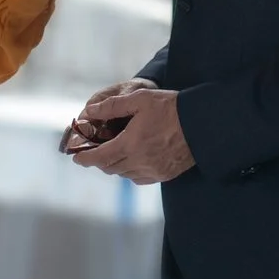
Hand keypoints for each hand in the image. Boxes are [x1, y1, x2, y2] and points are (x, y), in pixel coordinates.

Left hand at [71, 86, 193, 185]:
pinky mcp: (164, 175)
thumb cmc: (171, 108)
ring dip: (115, 165)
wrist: (202, 123)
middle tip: (95, 151)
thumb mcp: (139, 99)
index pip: (100, 157)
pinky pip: (139, 178)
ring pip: (124, 174)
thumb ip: (112, 106)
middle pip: (110, 167)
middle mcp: (140, 162)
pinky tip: (134, 160)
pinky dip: (131, 171)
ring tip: (114, 153)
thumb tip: (89, 112)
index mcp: (131, 144)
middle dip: (100, 160)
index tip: (76, 157)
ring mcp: (153, 171)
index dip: (85, 158)